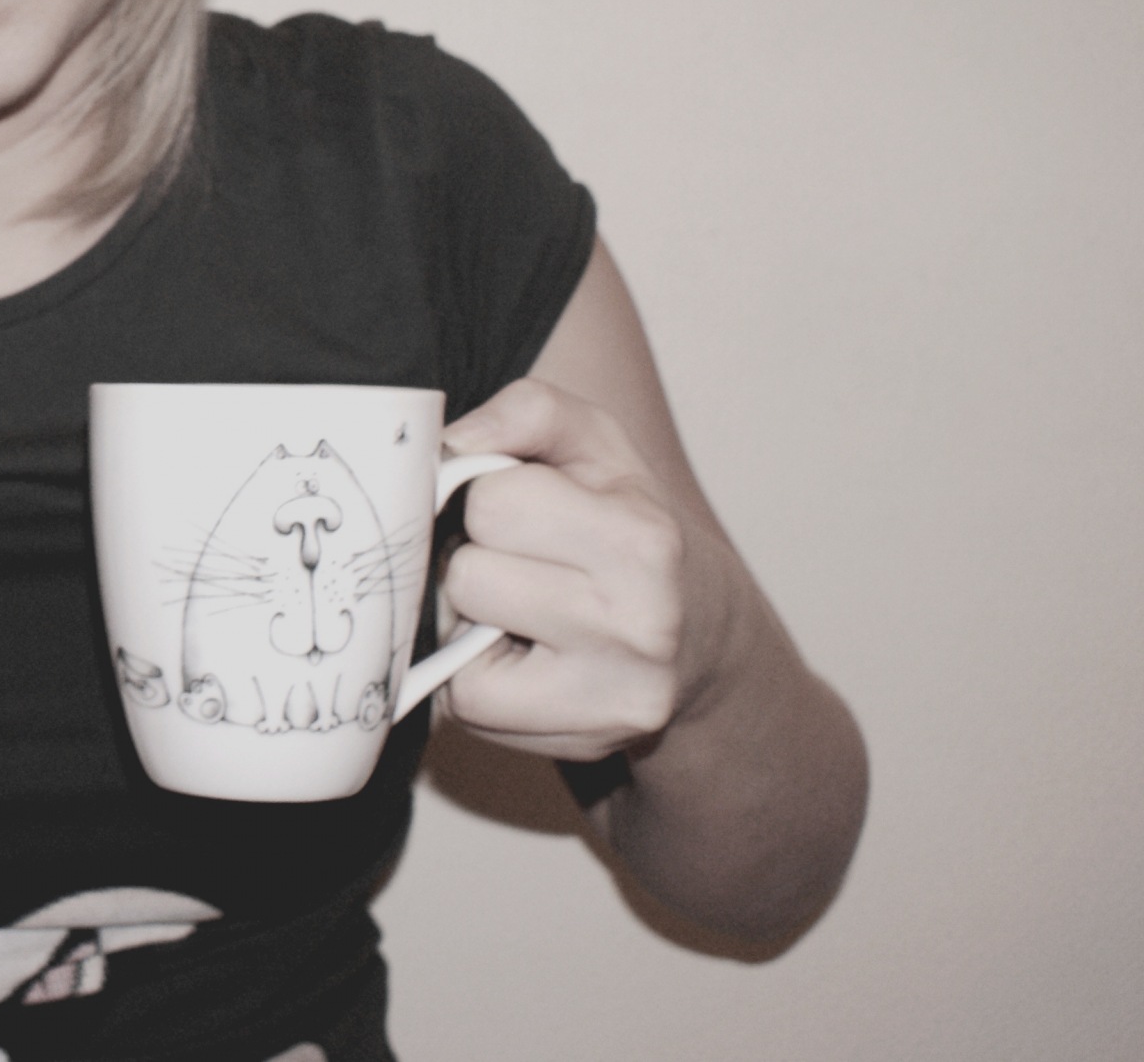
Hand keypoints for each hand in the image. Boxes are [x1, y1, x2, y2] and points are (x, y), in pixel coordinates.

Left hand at [437, 379, 742, 762]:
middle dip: (479, 558)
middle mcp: (639, 625)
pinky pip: (463, 702)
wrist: (701, 637)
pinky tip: (521, 658)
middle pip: (468, 574)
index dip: (491, 497)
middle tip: (524, 564)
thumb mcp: (596, 447)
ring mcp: (611, 694)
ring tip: (522, 608)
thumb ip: (528, 412)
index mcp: (643, 539)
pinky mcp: (579, 741)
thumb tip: (451, 443)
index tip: (525, 509)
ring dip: (472, 616)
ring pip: (460, 637)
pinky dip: (473, 675)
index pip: (493, 501)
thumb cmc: (627, 528)